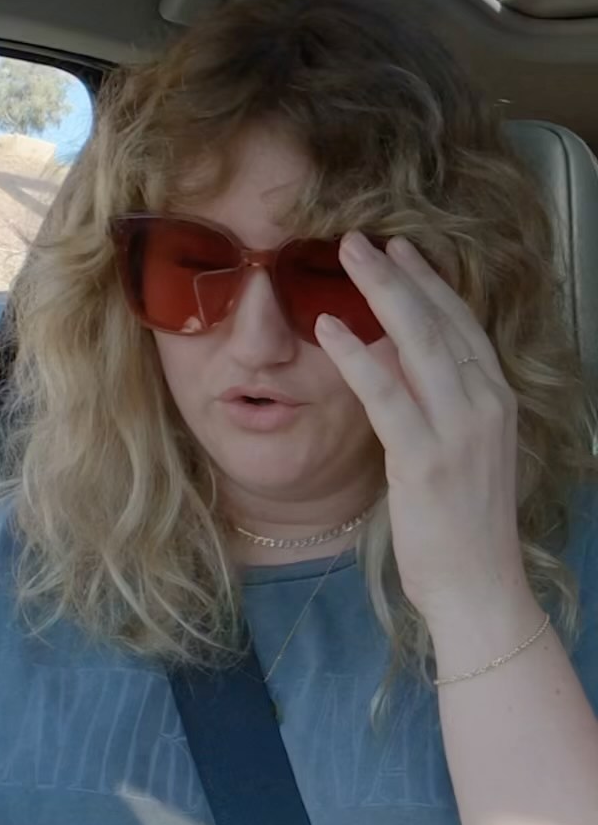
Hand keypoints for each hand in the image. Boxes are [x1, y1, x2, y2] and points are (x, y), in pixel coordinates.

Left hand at [315, 231, 529, 626]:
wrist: (480, 588)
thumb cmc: (464, 525)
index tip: (401, 249)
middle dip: (399, 273)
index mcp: (497, 401)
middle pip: (440, 320)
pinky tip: (328, 326)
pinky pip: (386, 394)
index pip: (462, 324)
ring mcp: (458, 431)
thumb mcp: (461, 451)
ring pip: (417, 342)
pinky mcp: (424, 460)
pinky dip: (356, 355)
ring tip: (344, 254)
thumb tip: (396, 356)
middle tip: (361, 236)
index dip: (430, 282)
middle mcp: (485, 405)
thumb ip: (438, 402)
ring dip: (378, 292)